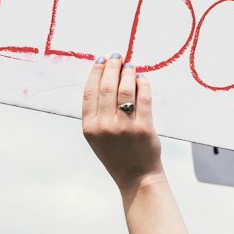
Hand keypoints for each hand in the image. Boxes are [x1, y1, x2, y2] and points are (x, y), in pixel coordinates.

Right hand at [83, 56, 162, 194]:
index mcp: (89, 127)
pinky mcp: (144, 128)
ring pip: (125, 90)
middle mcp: (105, 126)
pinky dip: (142, 84)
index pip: (90, 92)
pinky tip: (142, 79)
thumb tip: (105, 78)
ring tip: (130, 66)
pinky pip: (143, 99)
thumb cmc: (116, 154)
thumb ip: (97, 112)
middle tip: (117, 57)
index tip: (101, 60)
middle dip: (112, 68)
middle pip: (107, 87)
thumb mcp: (97, 136)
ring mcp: (124, 127)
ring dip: (127, 73)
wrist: (136, 176)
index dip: (95, 73)